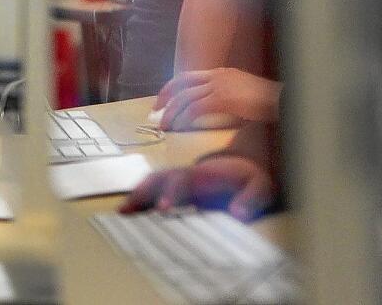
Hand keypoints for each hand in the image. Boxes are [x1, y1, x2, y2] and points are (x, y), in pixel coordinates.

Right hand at [119, 154, 277, 220]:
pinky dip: (138, 197)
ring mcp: (177, 178)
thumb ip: (251, 199)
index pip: (182, 180)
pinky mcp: (174, 186)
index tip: (162, 209)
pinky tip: (127, 211)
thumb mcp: (260, 188)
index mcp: (204, 174)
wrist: (244, 167)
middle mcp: (185, 173)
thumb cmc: (250, 179)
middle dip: (142, 193)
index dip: (172, 193)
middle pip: (158, 178)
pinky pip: (152, 188)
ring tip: (121, 212)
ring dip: (135, 195)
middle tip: (128, 211)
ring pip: (151, 182)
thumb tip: (238, 213)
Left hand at [154, 68, 281, 129]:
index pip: (186, 77)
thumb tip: (206, 108)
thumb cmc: (266, 101)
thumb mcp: (240, 93)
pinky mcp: (224, 99)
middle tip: (157, 115)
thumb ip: (223, 96)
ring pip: (186, 98)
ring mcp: (220, 86)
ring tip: (166, 126)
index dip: (170, 89)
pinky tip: (182, 126)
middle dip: (165, 99)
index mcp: (220, 73)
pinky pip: (197, 108)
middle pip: (180, 84)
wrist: (283, 100)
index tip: (161, 102)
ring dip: (172, 113)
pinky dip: (186, 118)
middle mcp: (217, 76)